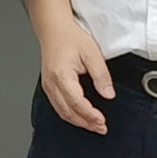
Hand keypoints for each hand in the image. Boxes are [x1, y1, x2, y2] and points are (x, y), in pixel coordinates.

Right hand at [36, 15, 114, 133]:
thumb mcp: (92, 53)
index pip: (77, 103)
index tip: (103, 122)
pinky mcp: (48, 86)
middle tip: (101, 128)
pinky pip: (58, 106)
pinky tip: (80, 116)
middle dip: (85, 123)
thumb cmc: (70, 37)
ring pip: (62, 112)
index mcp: (62, 76)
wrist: (54, 29)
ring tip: (93, 125)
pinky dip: (70, 115)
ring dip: (78, 121)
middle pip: (68, 112)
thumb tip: (108, 94)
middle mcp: (52, 83)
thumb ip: (101, 76)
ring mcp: (48, 86)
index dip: (90, 115)